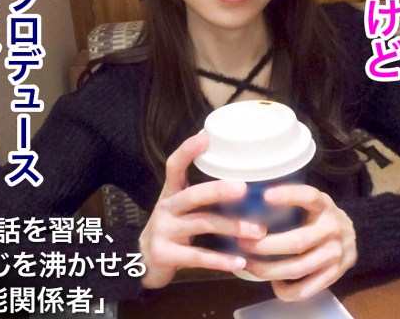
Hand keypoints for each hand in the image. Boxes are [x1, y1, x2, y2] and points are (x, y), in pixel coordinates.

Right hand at [138, 133, 267, 288]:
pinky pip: (198, 256)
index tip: (204, 138)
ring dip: (232, 227)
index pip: (174, 166)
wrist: (141, 260)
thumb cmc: (171, 229)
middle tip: (243, 188)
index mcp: (171, 193)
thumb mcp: (181, 208)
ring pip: (202, 224)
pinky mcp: (166, 255)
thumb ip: (203, 197)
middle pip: (193, 195)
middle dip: (218, 191)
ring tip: (258, 231)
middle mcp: (166, 208)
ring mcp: (164, 231)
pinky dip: (221, 260)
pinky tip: (240, 262)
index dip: (186, 151)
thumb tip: (243, 182)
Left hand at [238, 185, 357, 301]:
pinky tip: (272, 282)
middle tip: (242, 244)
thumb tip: (247, 202)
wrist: (352, 235)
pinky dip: (286, 290)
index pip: (309, 196)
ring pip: (298, 268)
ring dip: (268, 270)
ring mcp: (336, 254)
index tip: (265, 195)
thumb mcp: (309, 203)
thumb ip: (289, 202)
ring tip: (249, 265)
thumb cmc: (318, 217)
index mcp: (324, 205)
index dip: (289, 195)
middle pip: (297, 241)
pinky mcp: (335, 275)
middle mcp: (332, 228)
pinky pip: (306, 289)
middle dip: (264, 246)